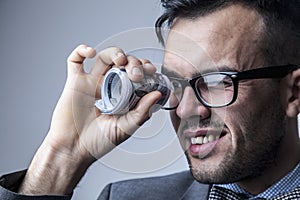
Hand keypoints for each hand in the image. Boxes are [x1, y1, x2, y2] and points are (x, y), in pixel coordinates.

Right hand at [18, 45, 161, 194]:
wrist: (74, 150)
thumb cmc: (98, 143)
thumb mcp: (126, 128)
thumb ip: (142, 112)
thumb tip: (158, 94)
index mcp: (123, 96)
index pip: (137, 75)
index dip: (145, 69)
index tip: (151, 71)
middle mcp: (109, 87)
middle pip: (123, 63)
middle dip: (133, 63)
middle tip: (136, 74)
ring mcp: (92, 83)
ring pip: (105, 57)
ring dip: (115, 53)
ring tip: (121, 60)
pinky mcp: (75, 82)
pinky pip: (75, 60)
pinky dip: (82, 50)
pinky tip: (91, 53)